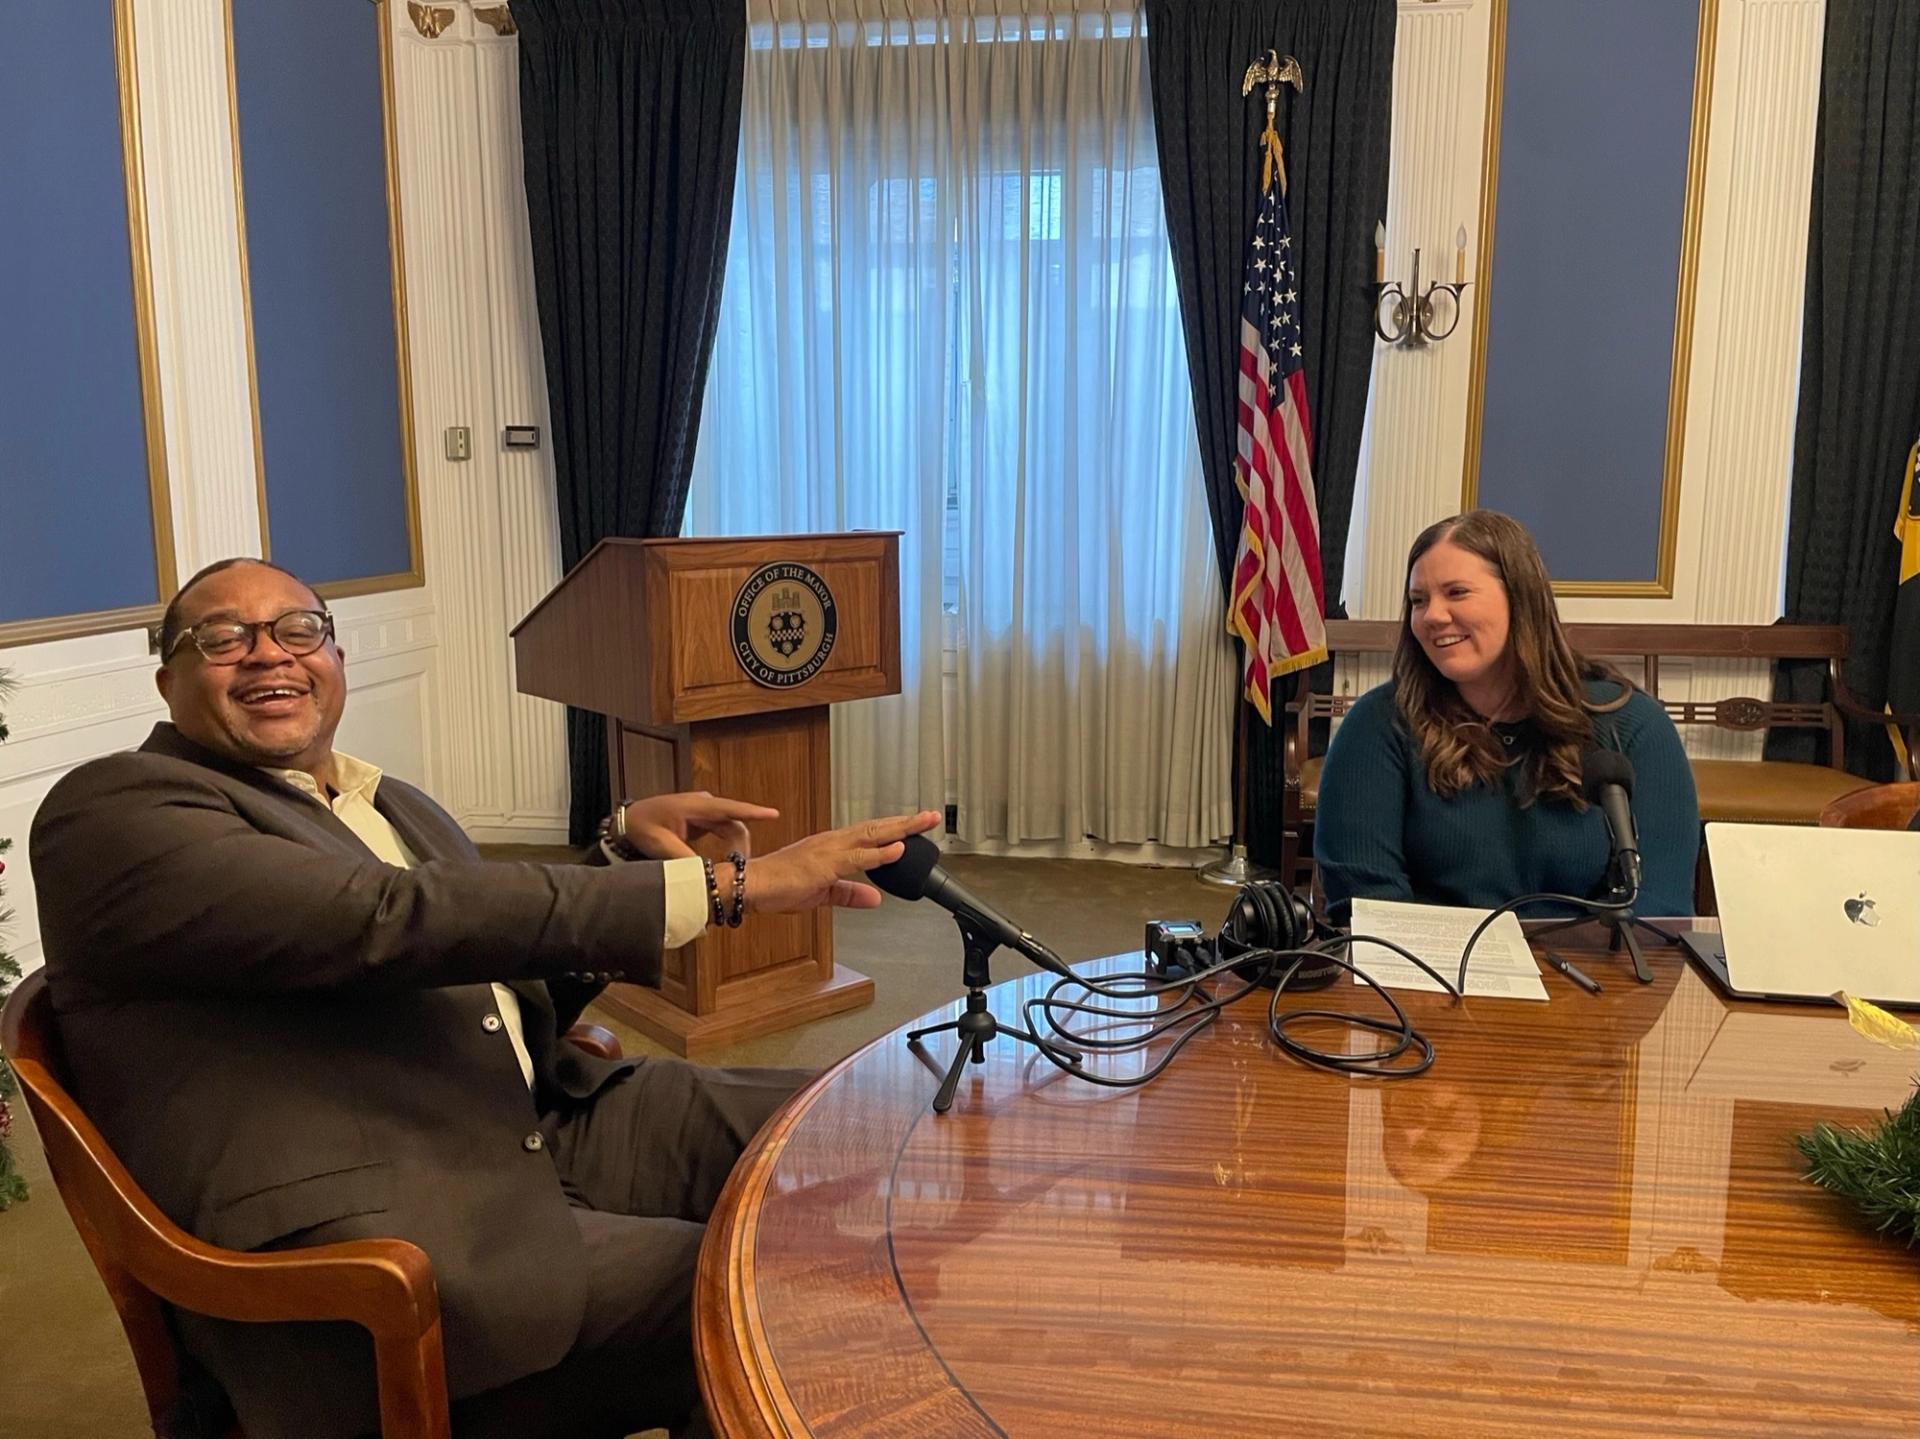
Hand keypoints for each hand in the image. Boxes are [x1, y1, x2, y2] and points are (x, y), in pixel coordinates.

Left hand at [620, 792, 779, 860]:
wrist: (629, 821)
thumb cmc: (642, 828)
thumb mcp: (661, 846)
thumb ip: (685, 858)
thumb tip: (707, 873)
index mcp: (694, 806)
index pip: (729, 808)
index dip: (753, 812)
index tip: (774, 815)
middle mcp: (704, 804)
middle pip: (735, 823)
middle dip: (742, 846)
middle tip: (741, 870)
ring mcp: (705, 810)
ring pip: (731, 828)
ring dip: (736, 848)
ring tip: (734, 869)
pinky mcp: (704, 819)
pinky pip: (724, 831)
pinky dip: (729, 846)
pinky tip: (729, 862)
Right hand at [729, 810, 941, 913]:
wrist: (751, 885)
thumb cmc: (779, 886)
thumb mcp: (823, 895)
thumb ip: (850, 895)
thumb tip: (876, 899)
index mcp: (833, 847)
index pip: (871, 834)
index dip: (896, 829)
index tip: (918, 825)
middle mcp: (833, 842)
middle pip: (877, 828)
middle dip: (906, 822)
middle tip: (932, 815)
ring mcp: (829, 850)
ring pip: (871, 836)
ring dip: (899, 830)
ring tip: (923, 823)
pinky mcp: (823, 865)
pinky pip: (855, 858)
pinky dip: (878, 854)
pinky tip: (896, 850)